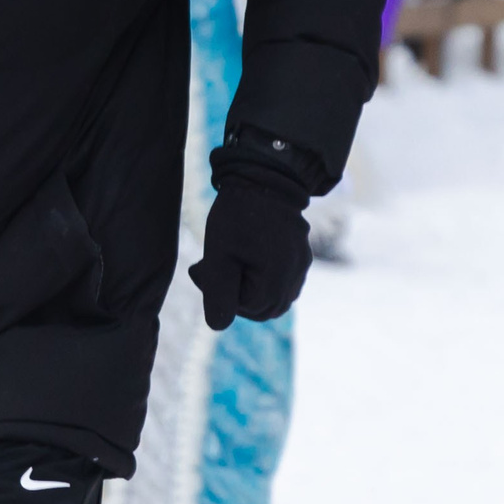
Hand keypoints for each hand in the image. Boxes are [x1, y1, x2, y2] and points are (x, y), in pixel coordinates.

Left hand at [187, 175, 311, 329]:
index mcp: (276, 281)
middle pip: (260, 308)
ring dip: (247, 288)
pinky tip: (245, 258)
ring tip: (229, 261)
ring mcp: (301, 268)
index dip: (218, 292)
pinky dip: (261, 279)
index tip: (202, 267)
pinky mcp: (301, 258)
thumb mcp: (219, 254)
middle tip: (210, 267)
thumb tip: (217, 326)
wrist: (265, 176)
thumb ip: (217, 292)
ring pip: (271, 298)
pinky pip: (281, 283)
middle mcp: (295, 278)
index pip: (244, 308)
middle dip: (233, 293)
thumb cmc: (238, 215)